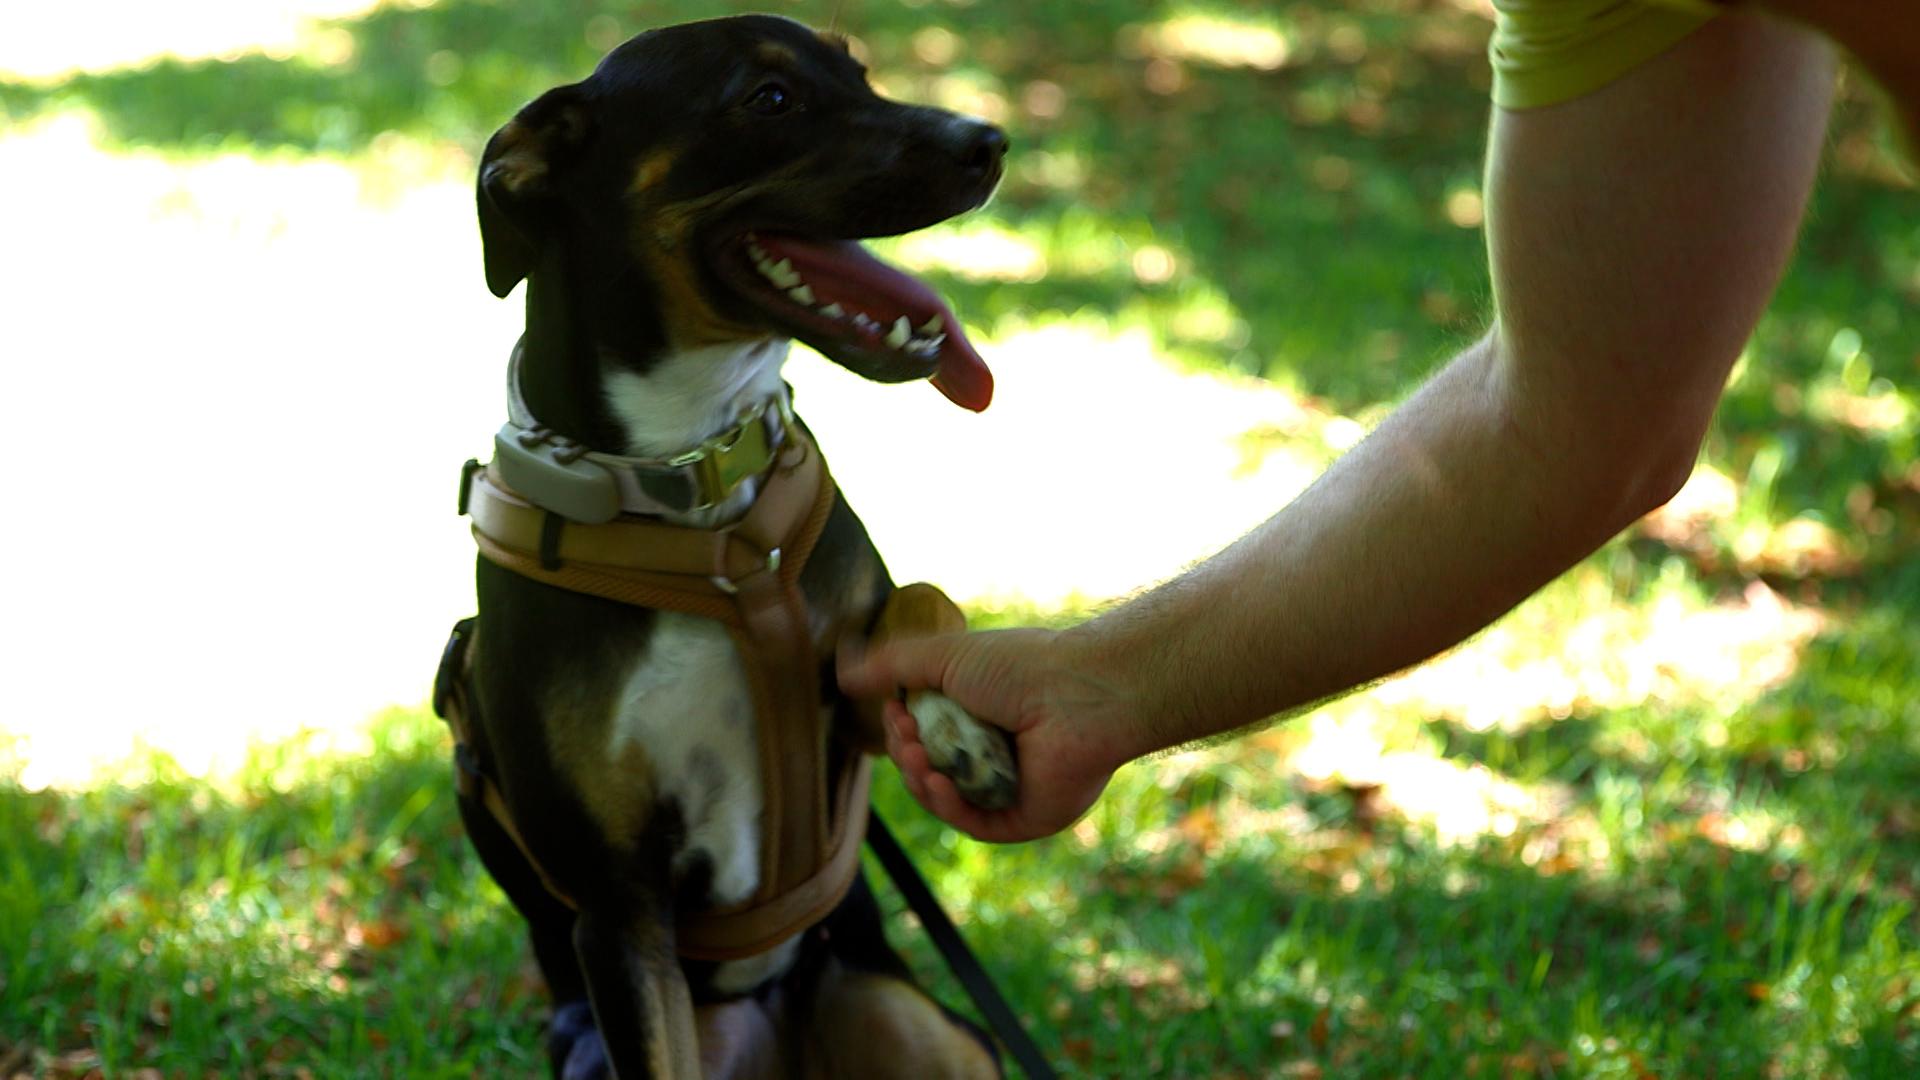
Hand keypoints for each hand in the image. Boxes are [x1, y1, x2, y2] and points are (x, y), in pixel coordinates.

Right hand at [837, 627, 1135, 842]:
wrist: (1079, 693)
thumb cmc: (1021, 666)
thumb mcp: (945, 657)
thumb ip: (893, 665)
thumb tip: (844, 672)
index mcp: (979, 717)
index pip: (924, 737)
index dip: (901, 730)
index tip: (895, 708)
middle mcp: (993, 754)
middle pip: (928, 770)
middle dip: (906, 753)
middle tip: (906, 731)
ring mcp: (1008, 789)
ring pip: (945, 800)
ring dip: (920, 779)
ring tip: (917, 753)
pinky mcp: (1024, 818)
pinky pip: (974, 822)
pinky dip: (948, 804)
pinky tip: (937, 781)